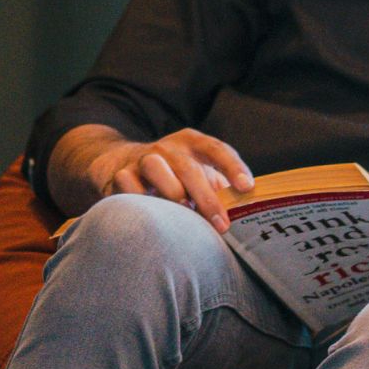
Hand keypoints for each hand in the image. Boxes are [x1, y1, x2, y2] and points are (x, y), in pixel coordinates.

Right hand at [86, 128, 255, 229]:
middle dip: (206, 197)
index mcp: (191, 144)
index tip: (247, 187)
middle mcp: (166, 148)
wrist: (121, 163)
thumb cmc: (173, 176)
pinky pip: (126, 184)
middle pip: (187, 166)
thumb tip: (249, 215)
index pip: (216, 149)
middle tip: (221, 225)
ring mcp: (141, 160)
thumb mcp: (198, 174)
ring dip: (171, 191)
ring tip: (184, 212)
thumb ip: (219, 188)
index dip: (233, 166)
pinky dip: (139, 198)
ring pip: (154, 166)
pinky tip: (152, 216)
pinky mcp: (119, 175)